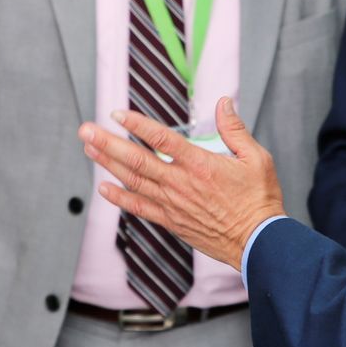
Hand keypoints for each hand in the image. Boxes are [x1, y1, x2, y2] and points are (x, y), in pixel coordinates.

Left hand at [79, 98, 285, 270]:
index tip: (116, 113)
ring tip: (88, 148)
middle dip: (108, 143)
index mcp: (201, 164)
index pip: (161, 138)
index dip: (136, 124)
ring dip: (107, 164)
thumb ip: (235, 130)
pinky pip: (140, 208)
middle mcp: (181, 183)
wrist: (258, 242)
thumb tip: (223, 104)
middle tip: (85, 129)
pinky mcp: (172, 221)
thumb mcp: (257, 158)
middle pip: (136, 160)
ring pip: (133, 181)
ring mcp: (173, 204)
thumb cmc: (259, 200)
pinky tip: (104, 189)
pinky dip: (120, 198)